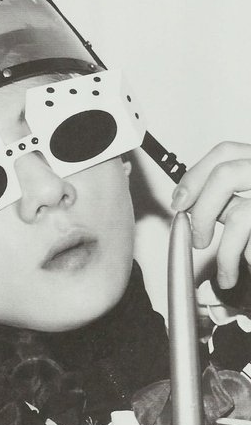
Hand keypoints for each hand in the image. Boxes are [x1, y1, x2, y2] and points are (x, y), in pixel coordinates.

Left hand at [171, 142, 250, 288]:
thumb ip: (232, 198)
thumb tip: (194, 204)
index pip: (225, 152)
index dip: (195, 176)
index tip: (180, 202)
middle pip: (225, 176)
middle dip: (201, 212)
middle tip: (198, 239)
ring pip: (241, 216)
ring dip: (225, 253)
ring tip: (225, 272)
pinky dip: (245, 260)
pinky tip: (246, 268)